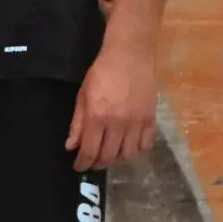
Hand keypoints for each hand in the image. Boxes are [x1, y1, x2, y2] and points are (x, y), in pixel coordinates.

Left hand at [67, 39, 157, 171]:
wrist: (130, 54)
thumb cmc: (102, 72)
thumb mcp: (83, 95)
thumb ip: (78, 123)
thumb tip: (71, 147)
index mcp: (98, 117)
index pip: (89, 151)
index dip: (83, 163)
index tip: (79, 167)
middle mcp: (118, 124)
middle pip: (109, 156)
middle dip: (98, 163)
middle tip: (93, 162)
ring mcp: (137, 122)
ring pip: (128, 154)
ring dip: (117, 158)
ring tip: (110, 154)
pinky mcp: (151, 118)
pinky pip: (145, 144)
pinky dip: (136, 149)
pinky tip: (128, 145)